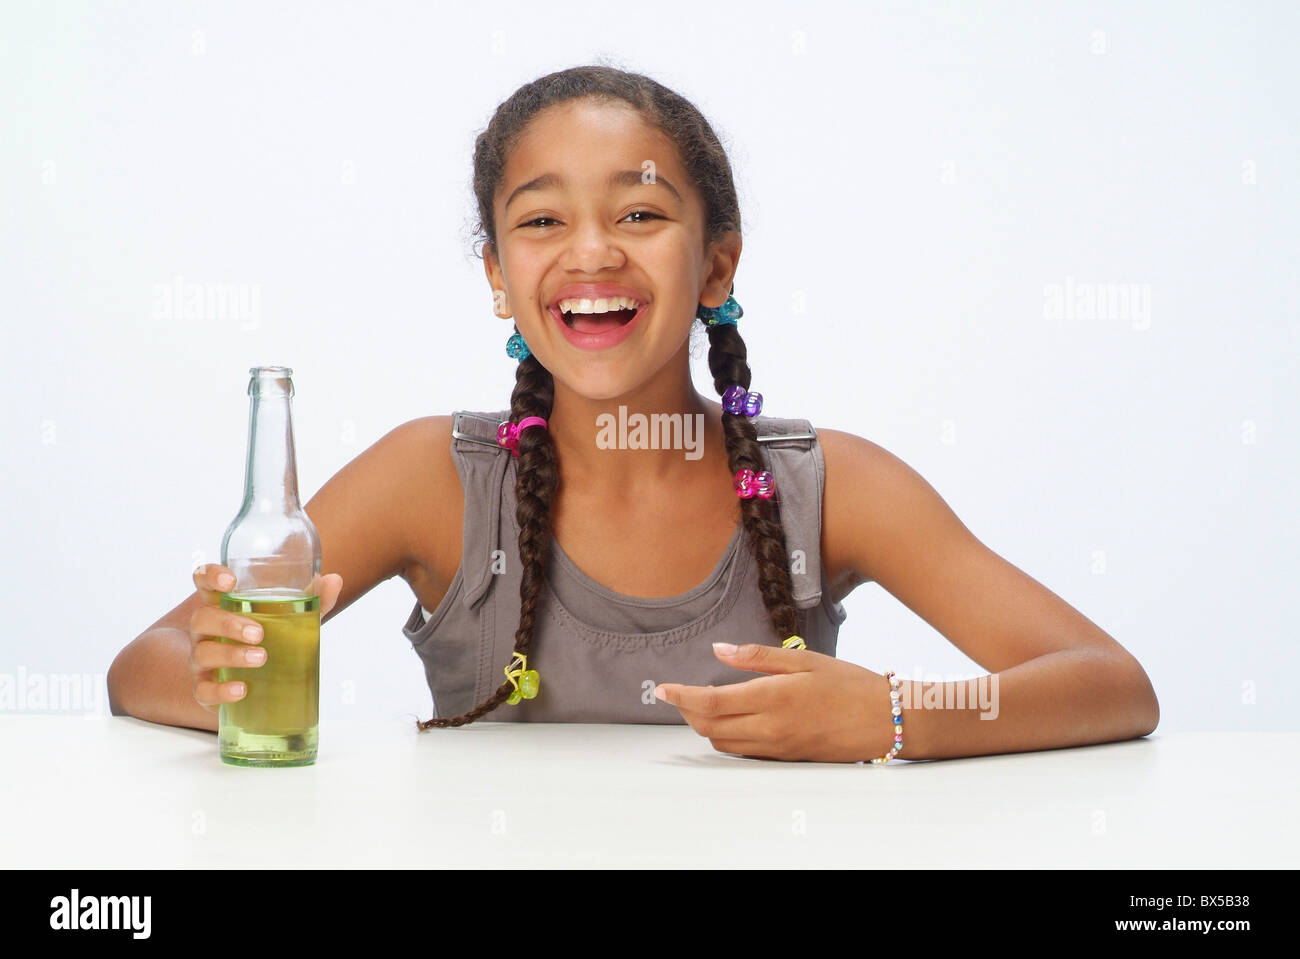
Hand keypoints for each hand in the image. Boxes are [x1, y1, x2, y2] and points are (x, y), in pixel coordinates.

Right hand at [187, 564, 343, 712]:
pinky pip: (203, 690)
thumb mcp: (291, 617)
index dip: (210, 576)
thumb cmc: (269, 639)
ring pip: (203, 653)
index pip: (204, 581)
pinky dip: (221, 691)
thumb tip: (334, 580)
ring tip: (260, 658)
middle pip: (202, 618)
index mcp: (223, 604)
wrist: (251, 683)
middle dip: (228, 623)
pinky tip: (241, 690)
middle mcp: (206, 630)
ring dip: (231, 655)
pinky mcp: (204, 688)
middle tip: (258, 633)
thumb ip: (312, 599)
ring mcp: (201, 659)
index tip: (230, 581)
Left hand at [653, 642, 893, 762]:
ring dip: (704, 725)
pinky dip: (726, 736)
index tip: (661, 688)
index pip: (712, 701)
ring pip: (723, 742)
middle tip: (677, 693)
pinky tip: (730, 719)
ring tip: (700, 703)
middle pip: (710, 726)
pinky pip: (743, 751)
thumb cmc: (849, 684)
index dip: (681, 696)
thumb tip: (719, 649)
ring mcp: (778, 747)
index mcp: (773, 697)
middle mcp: (770, 727)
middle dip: (687, 711)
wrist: (886, 721)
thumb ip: (758, 656)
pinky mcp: (786, 758)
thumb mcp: (804, 659)